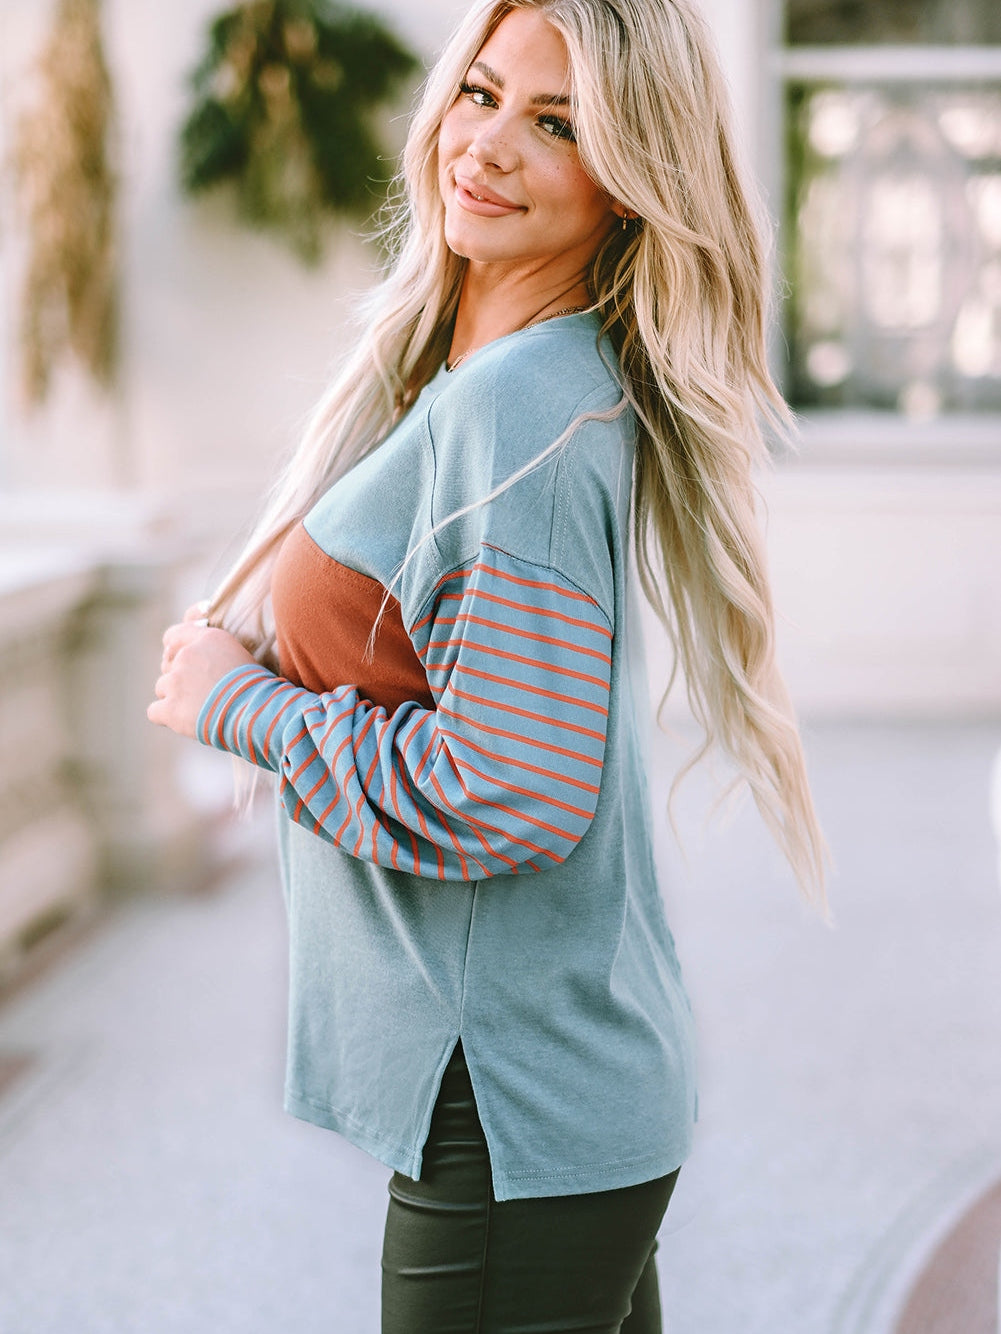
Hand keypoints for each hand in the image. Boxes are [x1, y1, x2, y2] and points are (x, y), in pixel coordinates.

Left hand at [147, 603, 256, 738]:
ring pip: (162, 688)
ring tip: (200, 710)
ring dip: (176, 699)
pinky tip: (185, 723)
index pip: (174, 636)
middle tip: (202, 693)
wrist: (258, 713)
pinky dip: (167, 718)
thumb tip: (202, 665)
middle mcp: (188, 654)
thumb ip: (216, 654)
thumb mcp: (241, 658)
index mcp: (209, 638)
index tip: (181, 663)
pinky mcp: (170, 707)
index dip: (174, 650)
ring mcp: (176, 681)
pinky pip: (154, 711)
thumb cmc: (258, 690)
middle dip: (179, 679)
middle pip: (168, 665)